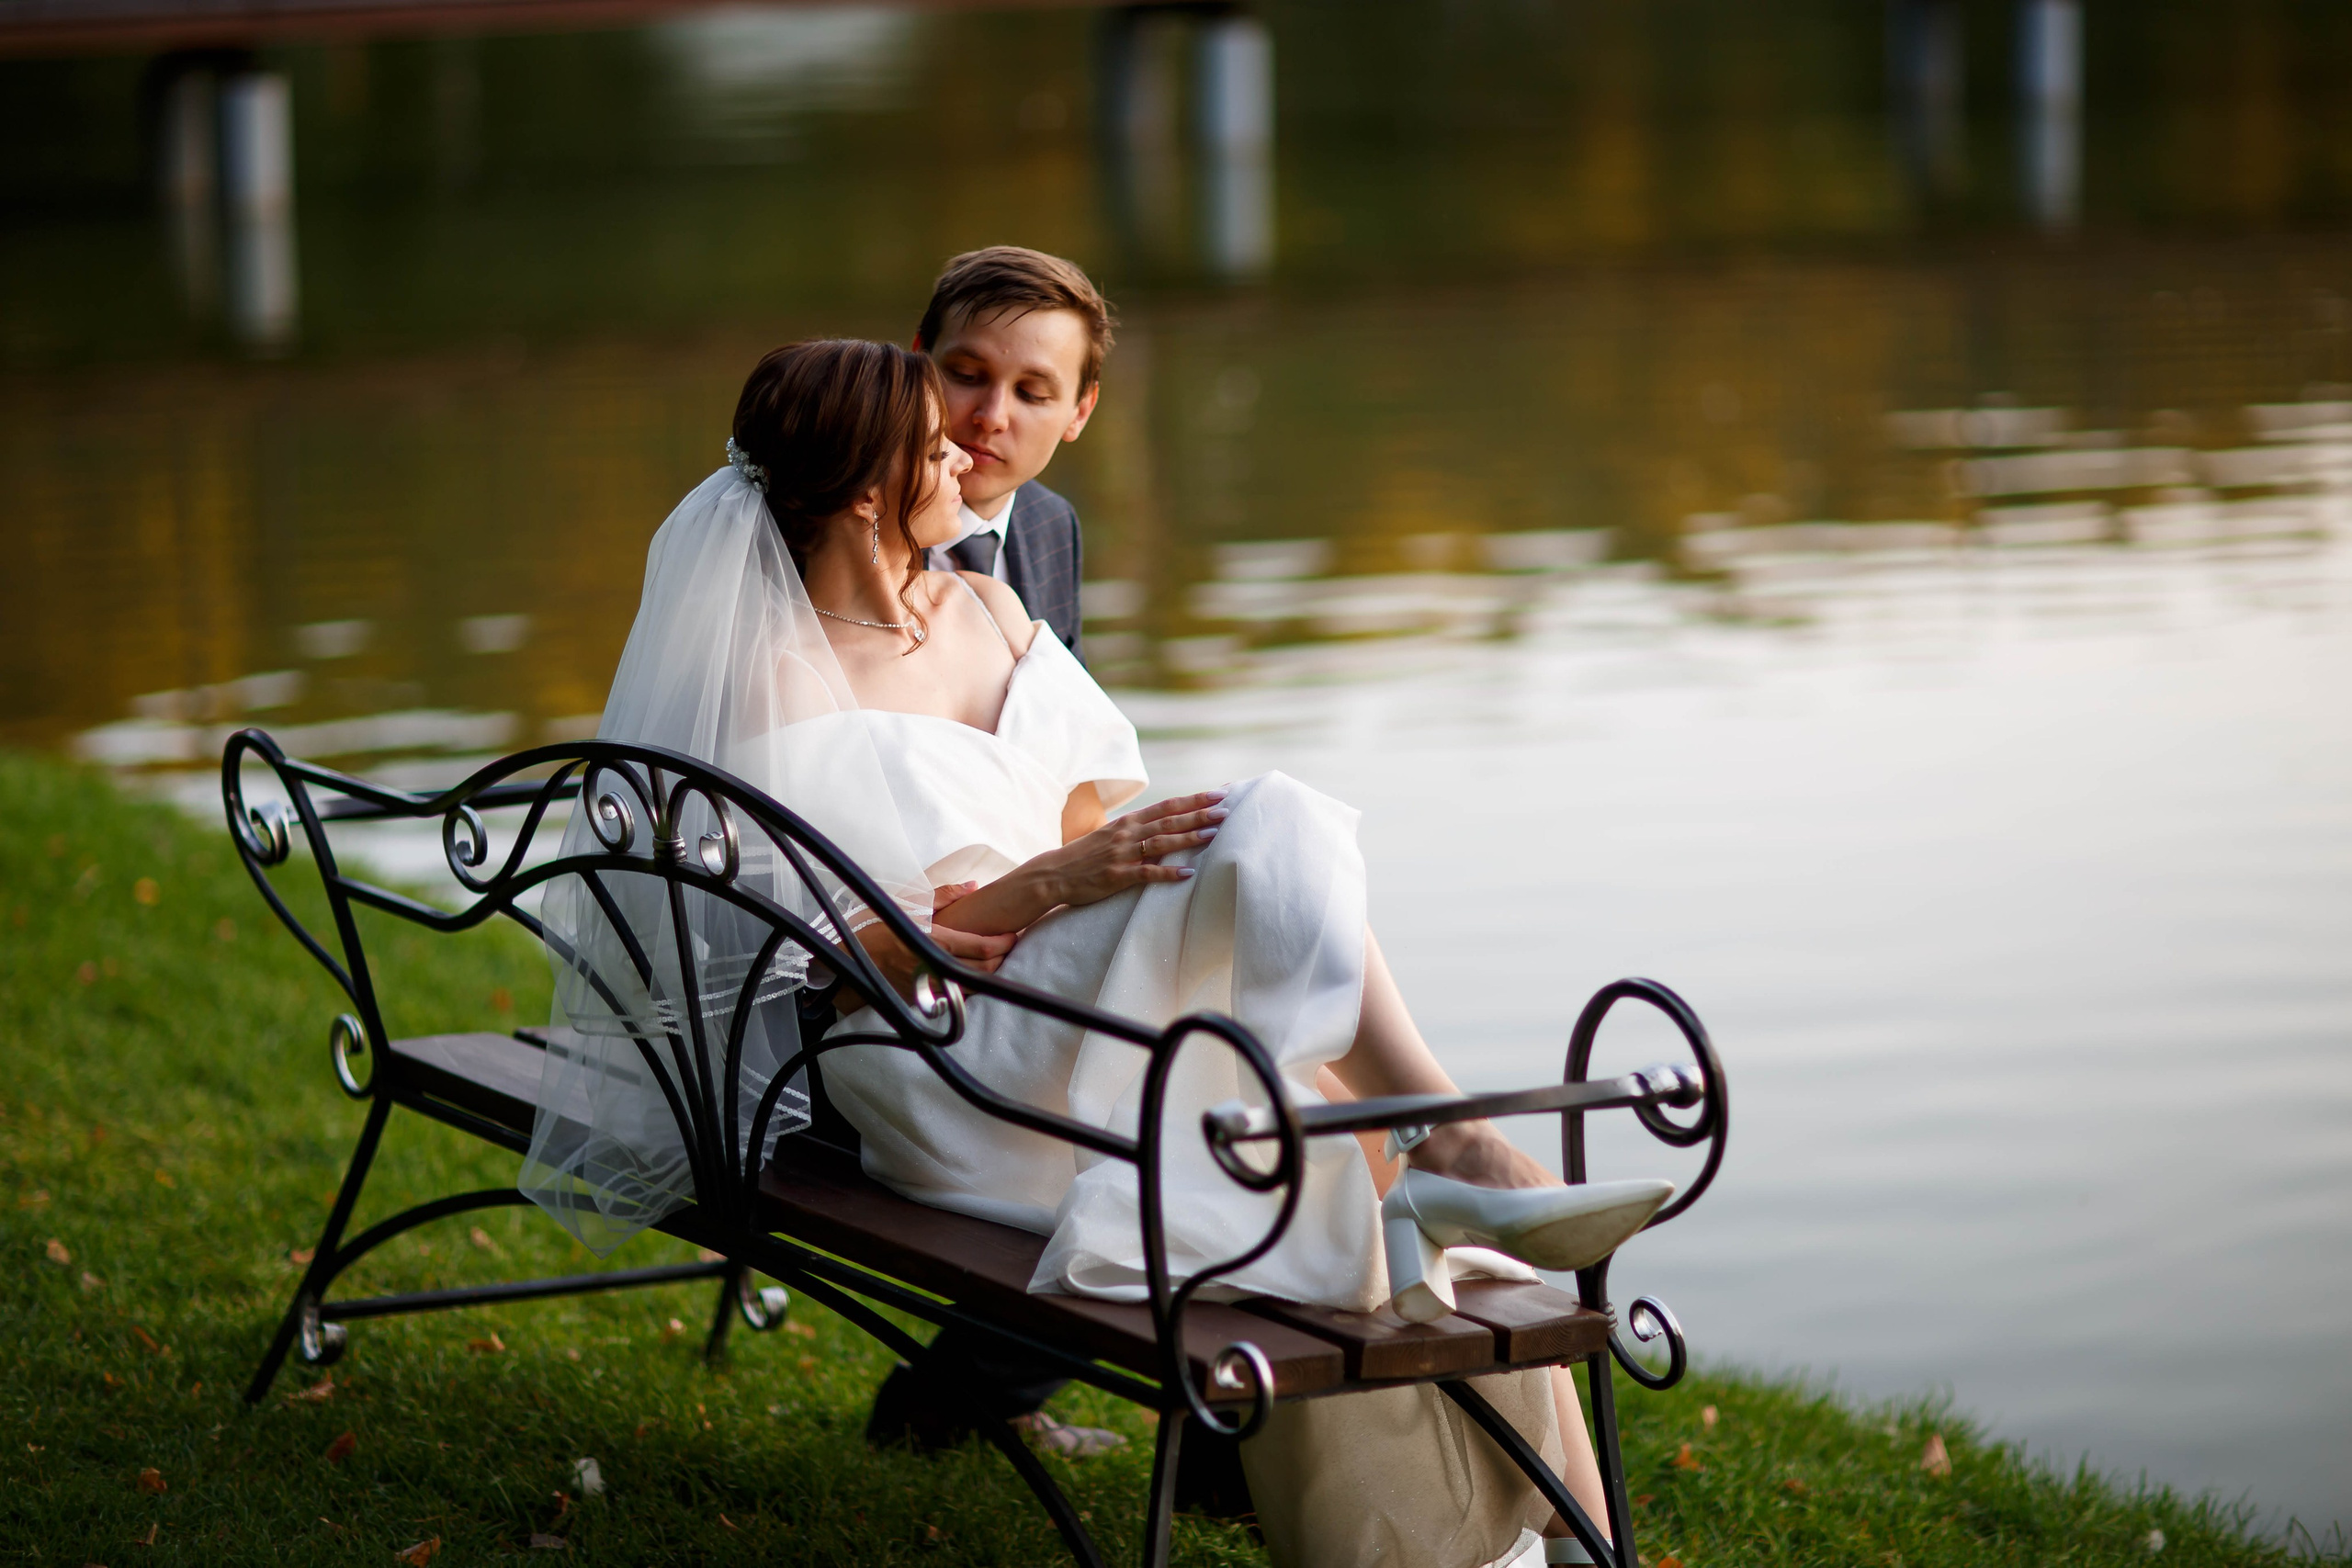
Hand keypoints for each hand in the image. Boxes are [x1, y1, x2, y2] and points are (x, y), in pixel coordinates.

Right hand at [844, 883, 1015, 1011]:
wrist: (843, 957)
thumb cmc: (874, 926)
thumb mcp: (907, 903)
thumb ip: (944, 895)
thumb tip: (973, 886)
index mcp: (936, 942)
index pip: (982, 948)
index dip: (1004, 943)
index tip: (1012, 936)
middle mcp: (935, 968)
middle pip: (983, 971)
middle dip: (1001, 960)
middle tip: (1008, 947)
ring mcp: (928, 987)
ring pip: (971, 988)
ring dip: (988, 976)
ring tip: (994, 961)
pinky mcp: (920, 999)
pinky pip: (953, 996)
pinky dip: (967, 987)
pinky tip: (969, 975)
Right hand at [1026, 790, 1226, 910]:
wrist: (1053, 874)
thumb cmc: (1087, 856)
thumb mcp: (1112, 836)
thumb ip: (1139, 831)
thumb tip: (1167, 828)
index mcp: (1129, 822)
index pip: (1167, 806)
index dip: (1194, 799)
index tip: (1219, 792)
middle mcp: (1127, 833)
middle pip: (1169, 820)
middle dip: (1199, 814)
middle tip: (1226, 809)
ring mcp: (1122, 854)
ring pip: (1161, 842)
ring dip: (1189, 838)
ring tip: (1214, 834)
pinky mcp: (1117, 876)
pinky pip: (1147, 874)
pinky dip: (1169, 873)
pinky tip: (1188, 874)